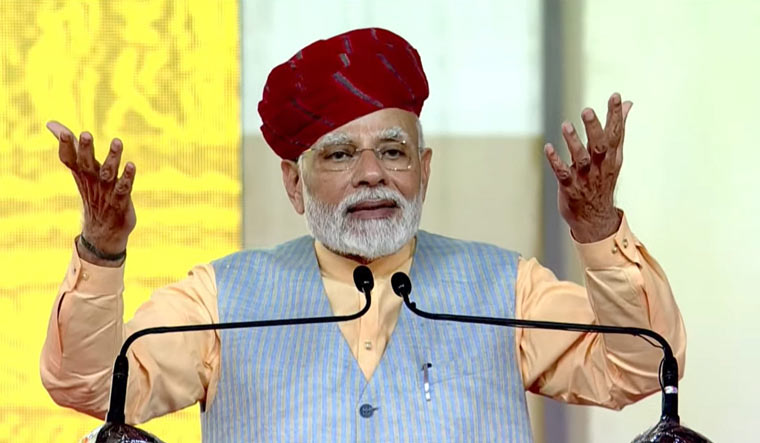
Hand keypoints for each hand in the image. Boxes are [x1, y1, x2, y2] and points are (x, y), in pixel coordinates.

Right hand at [47, 121, 135, 260]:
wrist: (103, 231)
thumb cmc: (93, 193)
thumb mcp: (81, 169)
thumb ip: (72, 146)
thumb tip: (51, 123)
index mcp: (82, 173)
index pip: (70, 159)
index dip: (66, 147)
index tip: (65, 132)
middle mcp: (93, 181)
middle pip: (87, 164)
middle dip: (86, 149)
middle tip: (86, 134)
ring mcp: (106, 192)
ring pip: (108, 173)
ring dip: (112, 158)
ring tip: (117, 141)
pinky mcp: (121, 201)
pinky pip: (124, 188)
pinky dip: (127, 177)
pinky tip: (131, 165)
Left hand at [544, 93, 631, 242]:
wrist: (595, 217)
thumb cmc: (602, 179)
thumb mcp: (614, 155)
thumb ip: (618, 128)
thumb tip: (628, 103)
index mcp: (612, 157)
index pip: (616, 133)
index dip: (616, 115)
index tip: (616, 96)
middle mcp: (600, 166)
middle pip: (600, 145)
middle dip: (594, 128)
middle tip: (587, 110)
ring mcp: (585, 177)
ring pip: (580, 158)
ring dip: (572, 142)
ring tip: (566, 125)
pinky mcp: (569, 186)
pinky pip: (562, 172)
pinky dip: (555, 160)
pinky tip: (548, 148)